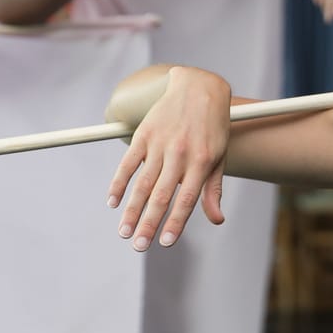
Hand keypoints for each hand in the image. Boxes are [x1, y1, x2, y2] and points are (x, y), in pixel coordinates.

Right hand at [107, 67, 230, 250]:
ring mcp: (160, 143)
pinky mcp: (144, 134)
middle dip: (148, 223)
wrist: (198, 87)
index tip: (165, 242)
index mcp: (202, 162)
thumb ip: (213, 190)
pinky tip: (113, 202)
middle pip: (161, 195)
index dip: (175, 222)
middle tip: (138, 246)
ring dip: (131, 209)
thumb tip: (217, 220)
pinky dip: (118, 183)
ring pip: (142, 183)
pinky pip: (128, 163)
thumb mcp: (220, 156)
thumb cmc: (213, 127)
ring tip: (124, 232)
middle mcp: (180, 154)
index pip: (187, 199)